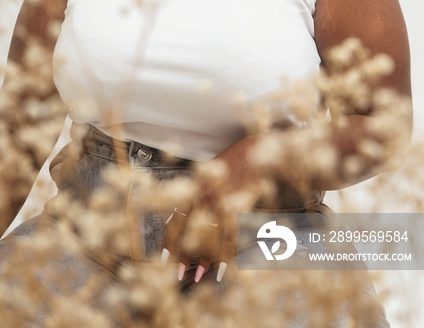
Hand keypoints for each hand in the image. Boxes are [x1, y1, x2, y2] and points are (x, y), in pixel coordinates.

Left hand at [161, 135, 262, 282]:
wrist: (258, 149)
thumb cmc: (234, 161)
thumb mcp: (210, 173)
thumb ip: (198, 193)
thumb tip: (186, 217)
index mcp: (195, 185)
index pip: (177, 216)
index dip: (170, 239)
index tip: (165, 258)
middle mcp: (207, 192)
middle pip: (192, 229)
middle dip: (185, 253)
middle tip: (179, 273)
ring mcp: (224, 198)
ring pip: (210, 234)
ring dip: (205, 257)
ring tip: (200, 274)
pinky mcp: (242, 203)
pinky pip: (232, 232)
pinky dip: (228, 252)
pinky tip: (224, 266)